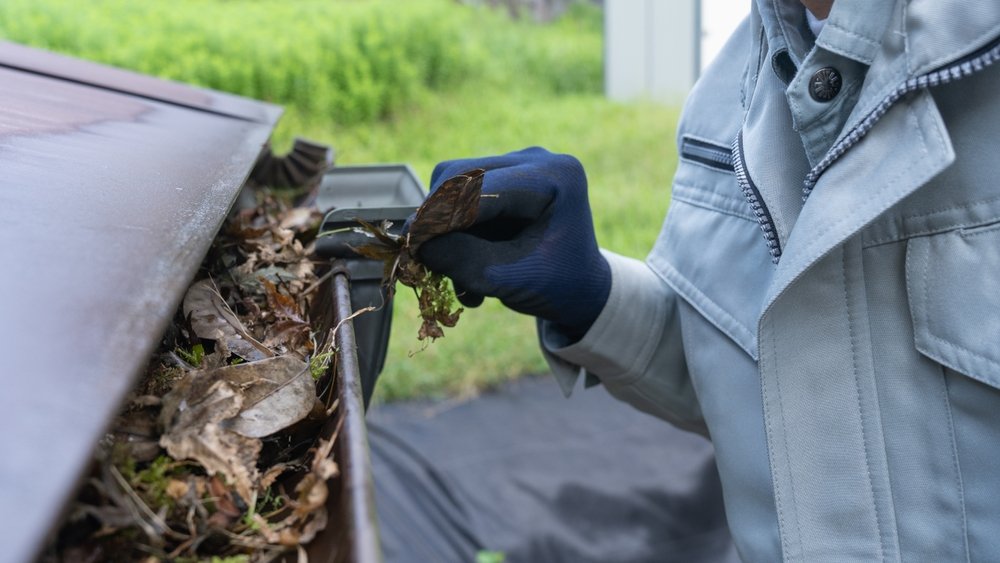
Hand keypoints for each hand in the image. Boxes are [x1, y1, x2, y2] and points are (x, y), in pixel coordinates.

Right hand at [416, 147, 610, 337]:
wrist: (580, 288)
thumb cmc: (557, 285)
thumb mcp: (509, 280)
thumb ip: (463, 259)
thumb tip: (415, 242)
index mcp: (555, 177)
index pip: (481, 188)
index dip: (440, 216)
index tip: (412, 245)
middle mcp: (537, 159)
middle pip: (461, 175)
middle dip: (439, 220)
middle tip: (428, 261)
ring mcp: (519, 164)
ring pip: (453, 184)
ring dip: (446, 229)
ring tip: (460, 277)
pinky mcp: (503, 177)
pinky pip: (459, 194)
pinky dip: (455, 229)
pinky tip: (467, 265)